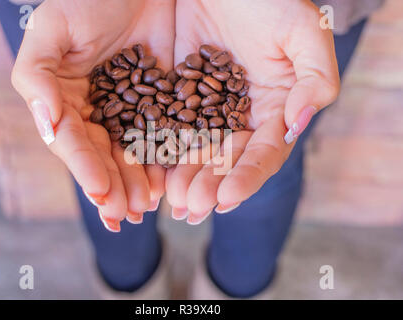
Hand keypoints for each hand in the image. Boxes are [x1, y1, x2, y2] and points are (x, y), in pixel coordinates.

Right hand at [12, 0, 174, 230]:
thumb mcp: (53, 31)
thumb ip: (37, 77)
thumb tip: (47, 124)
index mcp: (66, 101)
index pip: (74, 142)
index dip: (85, 169)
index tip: (100, 194)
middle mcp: (97, 112)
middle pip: (103, 156)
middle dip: (113, 187)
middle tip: (127, 214)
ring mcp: (130, 111)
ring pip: (133, 154)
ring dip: (138, 182)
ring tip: (148, 206)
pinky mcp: (161, 105)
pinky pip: (163, 137)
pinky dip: (166, 161)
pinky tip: (171, 182)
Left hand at [167, 0, 339, 223]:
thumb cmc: (270, 0)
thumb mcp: (303, 33)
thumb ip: (314, 79)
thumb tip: (298, 124)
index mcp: (274, 109)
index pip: (263, 153)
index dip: (247, 178)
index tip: (227, 199)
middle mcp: (241, 116)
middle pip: (226, 160)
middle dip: (210, 186)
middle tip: (191, 207)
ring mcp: (208, 108)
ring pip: (196, 150)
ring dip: (184, 177)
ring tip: (171, 199)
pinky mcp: (178, 95)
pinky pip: (169, 127)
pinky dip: (161, 150)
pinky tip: (150, 170)